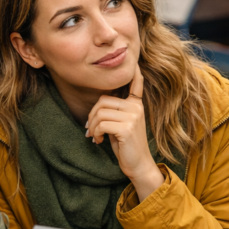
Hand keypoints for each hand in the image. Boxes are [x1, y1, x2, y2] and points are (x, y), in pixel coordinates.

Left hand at [86, 64, 162, 201]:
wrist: (138, 165)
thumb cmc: (126, 146)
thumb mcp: (120, 126)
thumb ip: (112, 113)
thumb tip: (94, 111)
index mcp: (136, 105)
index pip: (136, 85)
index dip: (135, 74)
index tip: (136, 63)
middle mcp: (136, 108)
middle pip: (103, 101)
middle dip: (91, 116)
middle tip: (90, 130)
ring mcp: (133, 116)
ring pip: (99, 113)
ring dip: (92, 127)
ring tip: (95, 136)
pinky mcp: (127, 128)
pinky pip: (101, 124)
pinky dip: (96, 133)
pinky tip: (100, 140)